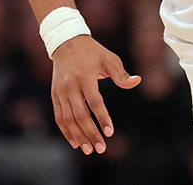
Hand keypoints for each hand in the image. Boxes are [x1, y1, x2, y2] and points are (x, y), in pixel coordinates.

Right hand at [51, 34, 140, 154]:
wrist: (65, 42)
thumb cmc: (92, 52)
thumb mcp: (109, 58)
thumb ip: (121, 74)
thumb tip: (137, 81)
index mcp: (85, 77)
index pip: (94, 102)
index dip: (102, 118)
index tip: (110, 133)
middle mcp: (70, 86)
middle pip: (80, 115)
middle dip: (91, 133)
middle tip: (101, 148)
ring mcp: (60, 92)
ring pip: (68, 119)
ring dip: (78, 136)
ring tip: (89, 150)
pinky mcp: (55, 95)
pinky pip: (59, 117)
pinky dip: (66, 131)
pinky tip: (75, 143)